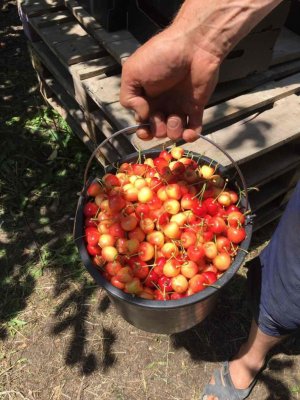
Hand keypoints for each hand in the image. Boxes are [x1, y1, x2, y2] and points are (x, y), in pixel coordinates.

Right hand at [120, 26, 219, 141]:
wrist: (193, 45)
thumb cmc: (160, 56)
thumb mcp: (132, 72)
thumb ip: (128, 97)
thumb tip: (141, 117)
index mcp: (146, 97)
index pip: (142, 121)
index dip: (143, 131)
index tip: (145, 132)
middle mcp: (162, 103)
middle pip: (158, 129)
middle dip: (157, 130)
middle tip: (160, 118)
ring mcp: (180, 106)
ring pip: (174, 132)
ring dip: (173, 131)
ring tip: (175, 118)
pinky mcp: (196, 107)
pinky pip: (193, 129)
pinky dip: (190, 136)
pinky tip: (188, 134)